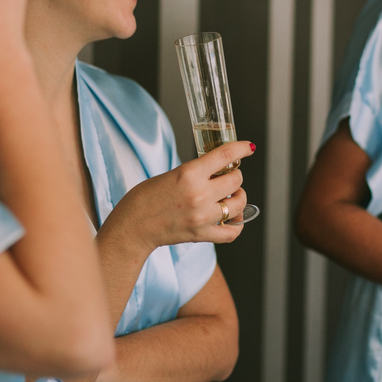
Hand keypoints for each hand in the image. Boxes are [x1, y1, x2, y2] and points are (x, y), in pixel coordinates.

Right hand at [102, 141, 255, 251]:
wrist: (133, 226)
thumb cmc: (145, 198)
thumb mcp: (172, 174)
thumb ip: (196, 172)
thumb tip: (218, 169)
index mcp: (189, 174)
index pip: (226, 155)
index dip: (241, 148)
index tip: (248, 147)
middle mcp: (199, 195)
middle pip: (236, 180)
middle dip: (235, 175)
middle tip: (228, 176)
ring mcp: (202, 217)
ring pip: (239, 204)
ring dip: (239, 197)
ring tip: (231, 196)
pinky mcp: (202, 234)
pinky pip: (232, 232)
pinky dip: (237, 224)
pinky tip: (233, 218)